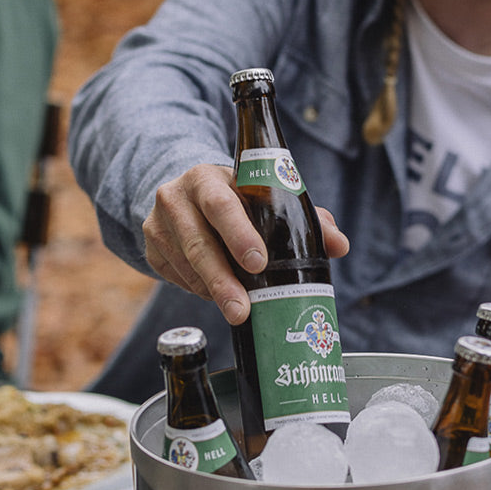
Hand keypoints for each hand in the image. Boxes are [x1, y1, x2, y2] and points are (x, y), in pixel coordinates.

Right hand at [142, 164, 348, 324]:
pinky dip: (199, 291)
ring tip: (237, 309)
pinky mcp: (150, 249)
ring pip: (186, 267)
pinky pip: (176, 279)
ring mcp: (157, 224)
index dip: (239, 234)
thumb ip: (306, 218)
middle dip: (222, 282)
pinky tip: (215, 295)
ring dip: (212, 292)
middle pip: (198, 244)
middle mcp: (175, 197)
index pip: (221, 205)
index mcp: (208, 178)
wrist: (187, 197)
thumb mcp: (265, 198)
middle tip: (242, 311)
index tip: (258, 262)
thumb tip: (339, 246)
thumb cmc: (238, 200)